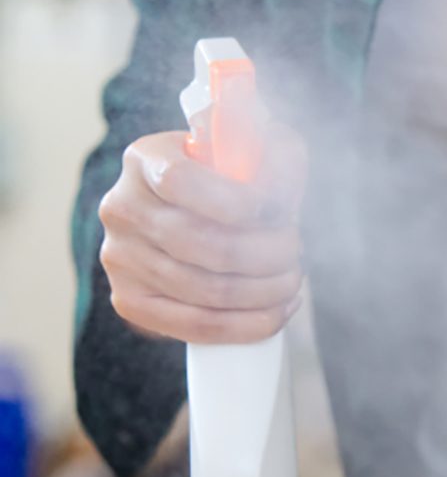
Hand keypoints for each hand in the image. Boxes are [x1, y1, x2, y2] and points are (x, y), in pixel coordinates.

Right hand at [98, 125, 307, 342]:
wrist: (199, 213)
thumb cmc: (235, 179)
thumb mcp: (260, 150)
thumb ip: (276, 157)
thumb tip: (281, 195)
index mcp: (146, 159)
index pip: (181, 182)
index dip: (237, 201)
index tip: (277, 211)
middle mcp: (122, 208)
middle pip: (203, 244)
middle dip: (268, 253)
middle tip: (295, 249)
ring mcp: (121, 258)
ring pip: (207, 290)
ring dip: (267, 290)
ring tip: (291, 278)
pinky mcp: (131, 301)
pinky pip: (197, 326)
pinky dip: (250, 324)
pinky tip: (278, 310)